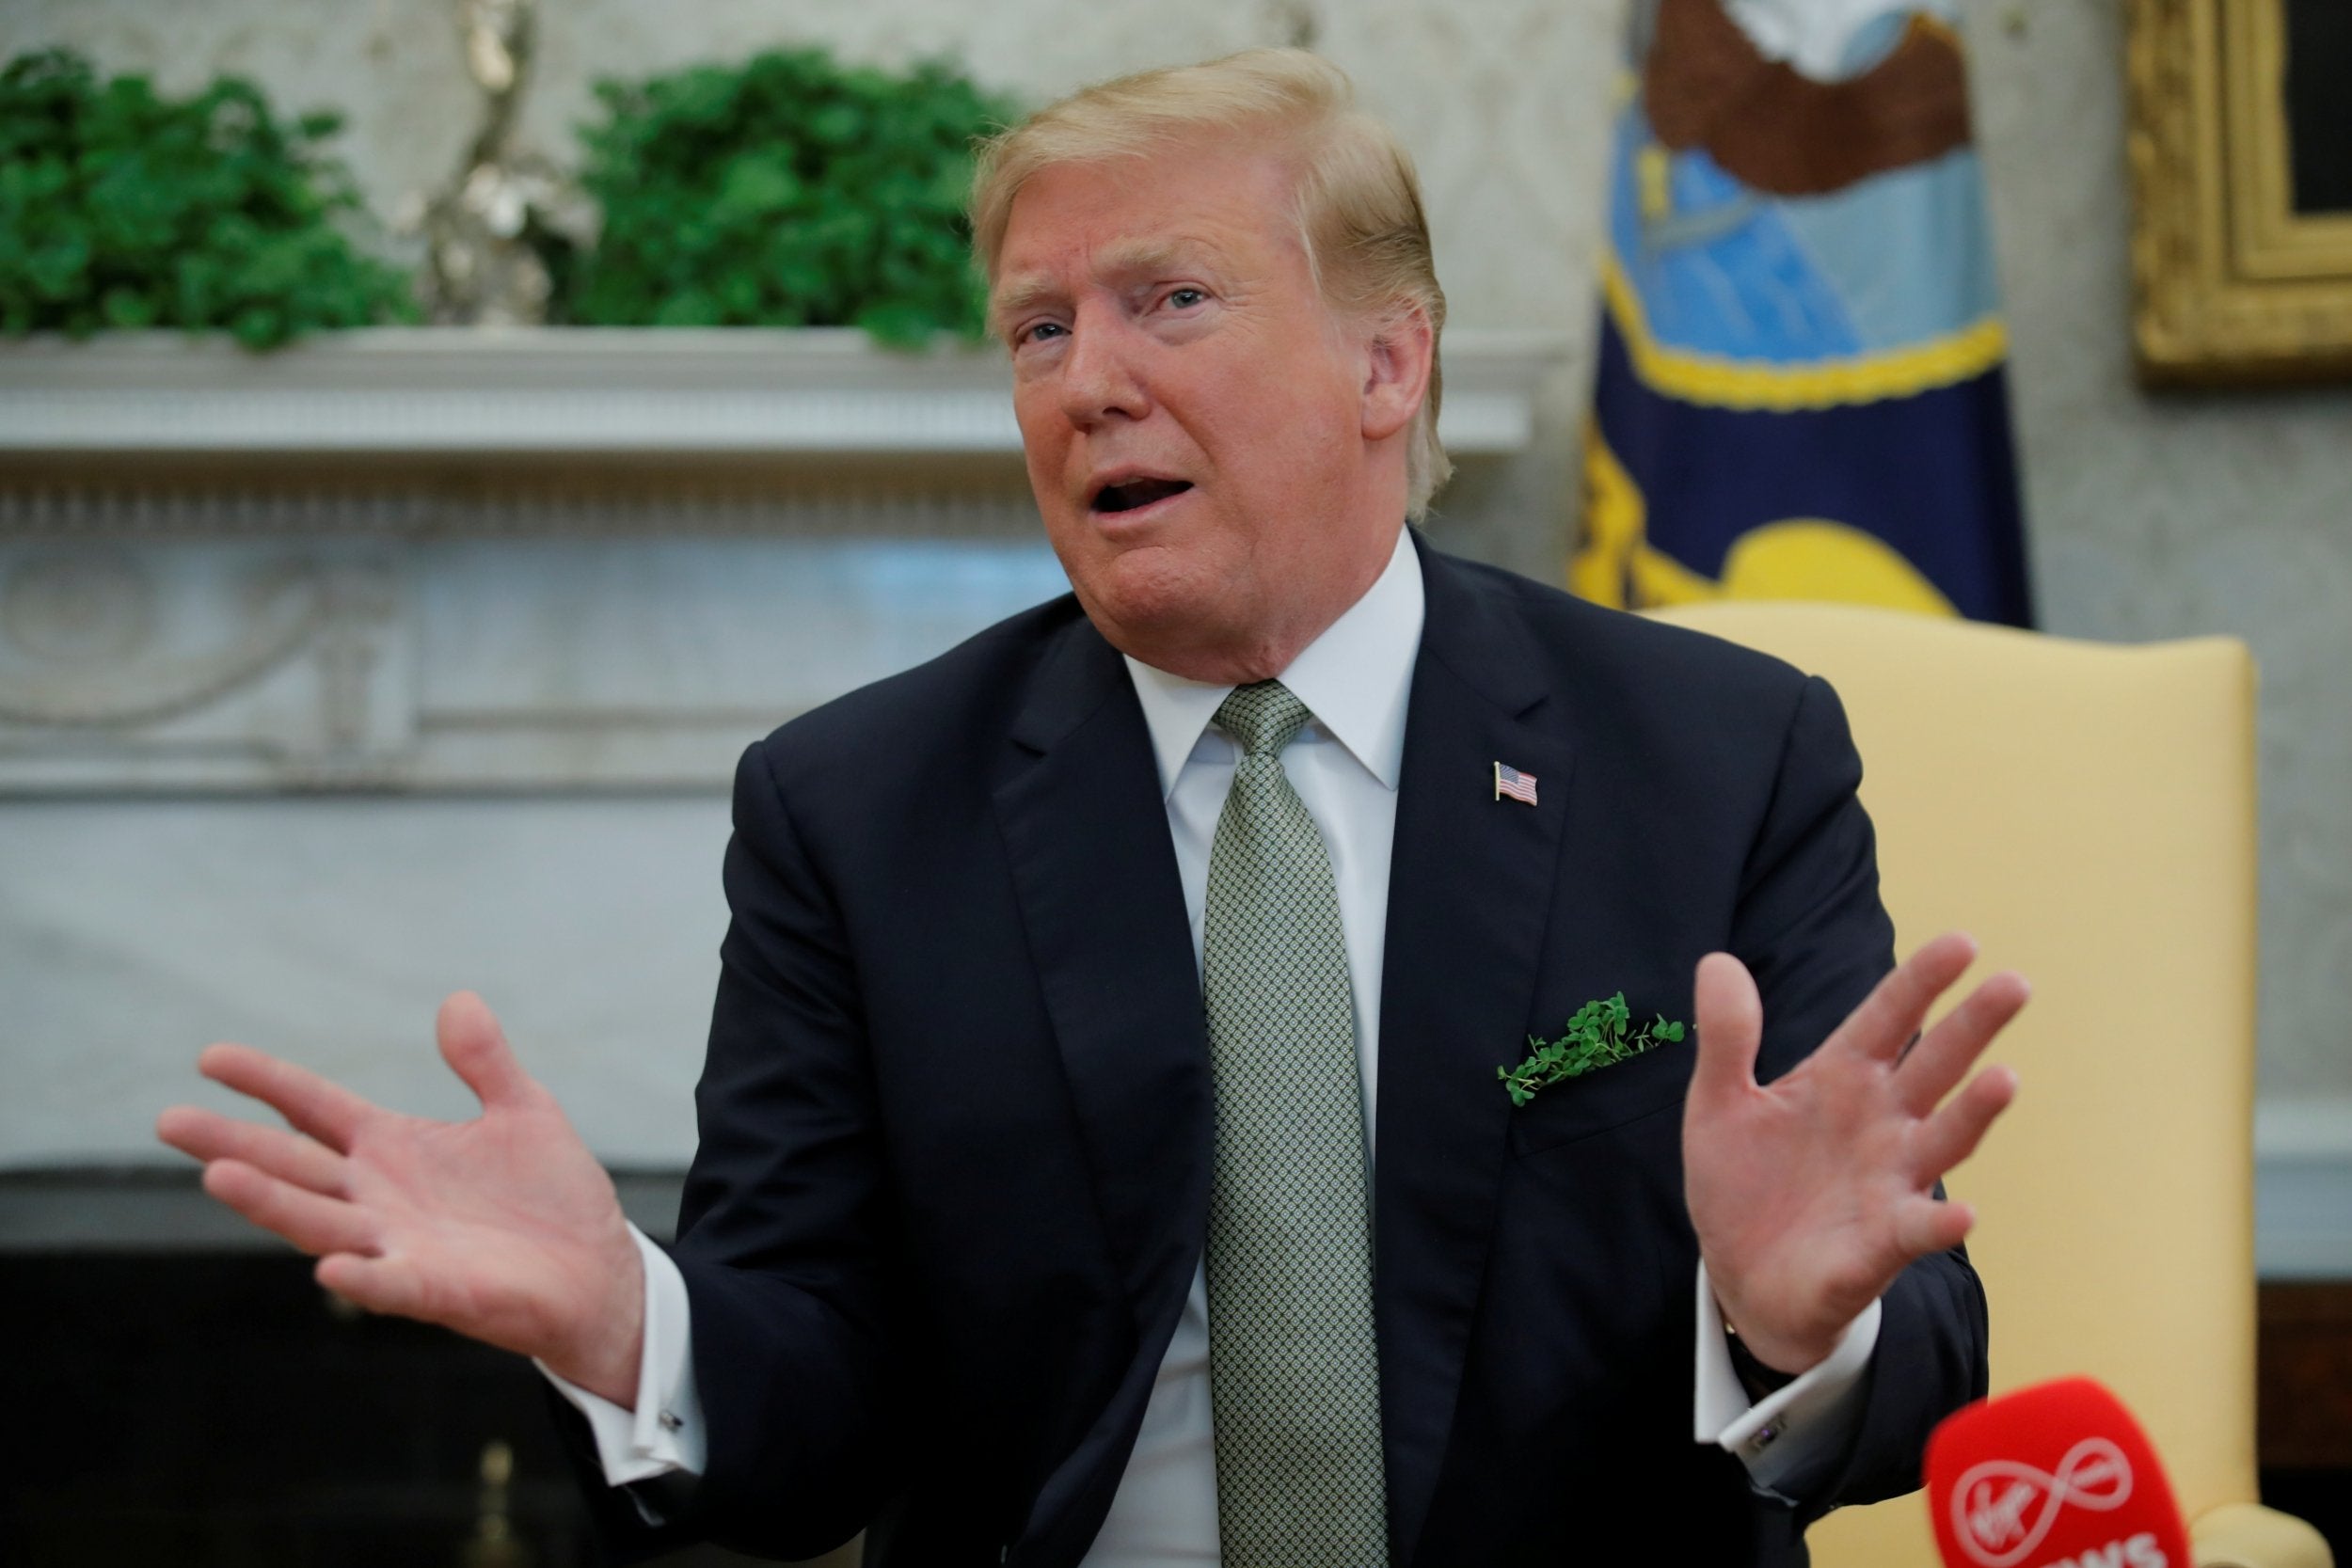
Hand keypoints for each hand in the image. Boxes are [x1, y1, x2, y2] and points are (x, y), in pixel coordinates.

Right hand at [156, 992, 646, 1404]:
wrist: (597, 1268)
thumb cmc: (551, 1196)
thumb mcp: (523, 1111)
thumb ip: (484, 1061)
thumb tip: (458, 999)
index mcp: (393, 1148)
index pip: (314, 1108)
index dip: (265, 1082)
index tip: (209, 1058)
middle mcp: (379, 1196)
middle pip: (292, 1165)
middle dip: (233, 1145)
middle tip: (170, 1120)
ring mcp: (400, 1244)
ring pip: (320, 1223)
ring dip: (272, 1203)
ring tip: (219, 1175)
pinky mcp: (436, 1289)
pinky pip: (389, 1284)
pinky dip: (362, 1277)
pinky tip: (331, 1268)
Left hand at [1683, 933, 2024, 1374]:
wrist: (1740, 1277)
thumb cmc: (1743, 1183)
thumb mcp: (1717, 1104)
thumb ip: (1726, 1037)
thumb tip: (1718, 960)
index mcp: (1841, 1079)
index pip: (1888, 1019)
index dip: (1921, 982)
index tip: (1963, 943)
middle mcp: (1880, 1124)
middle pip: (1934, 1066)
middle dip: (1973, 1027)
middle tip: (2014, 984)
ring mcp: (1889, 1183)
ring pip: (1943, 1140)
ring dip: (1974, 1113)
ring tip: (2003, 1078)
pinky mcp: (1880, 1246)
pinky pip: (1917, 1231)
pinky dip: (1939, 1223)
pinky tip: (1962, 1214)